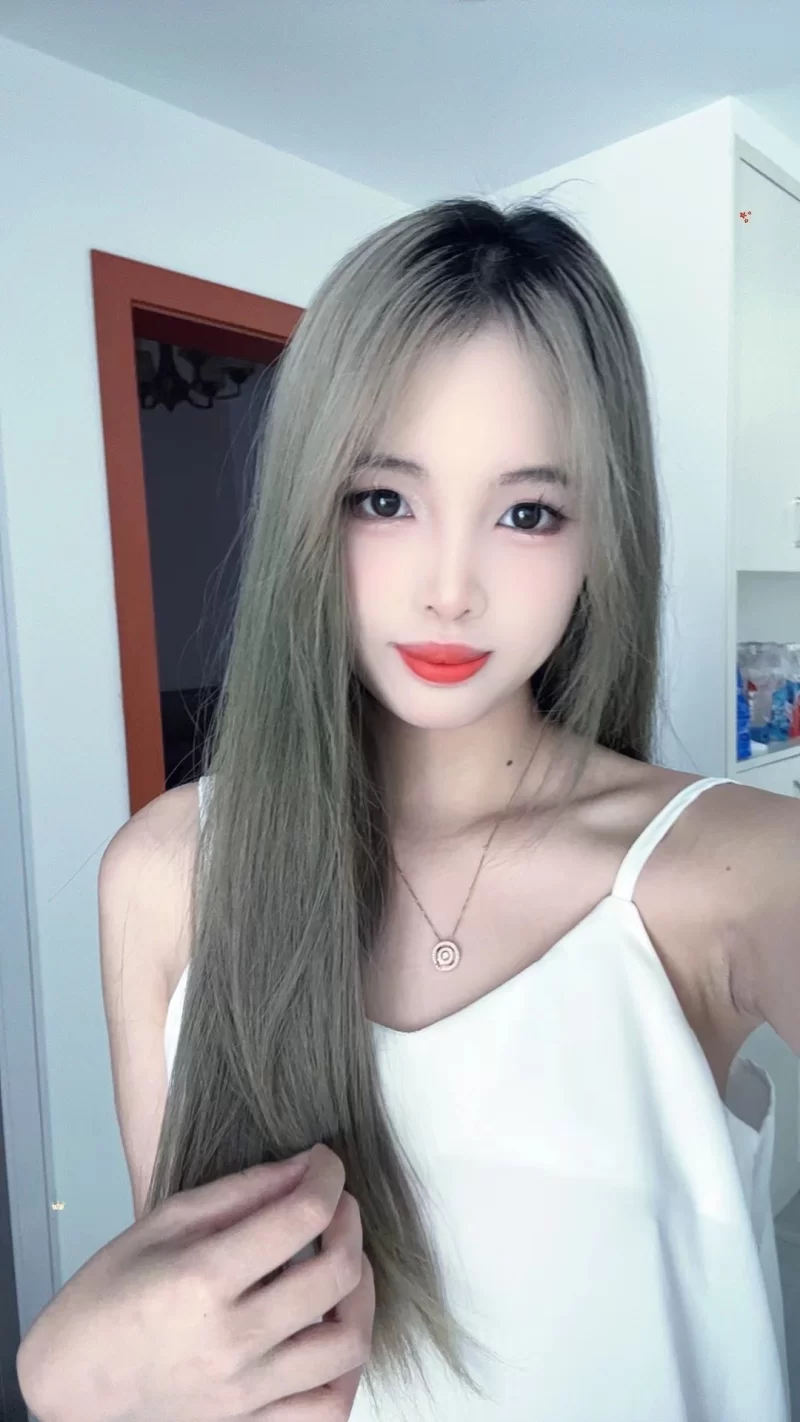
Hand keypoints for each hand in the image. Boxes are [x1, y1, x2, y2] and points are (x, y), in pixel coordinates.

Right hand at [17, 1143, 374, 1420]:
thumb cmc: (108, 1292)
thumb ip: (241, 1191)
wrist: (72, 1380)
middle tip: (336, 1205)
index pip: (300, 1217)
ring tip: (343, 1266)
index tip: (325, 1163)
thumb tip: (303, 1167)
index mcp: (204, 1279)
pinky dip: (346, 1369)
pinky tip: (334, 1331)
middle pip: (336, 1275)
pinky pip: (328, 1408)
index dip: (327, 1176)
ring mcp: (246, 1391)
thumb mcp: (165, 1220)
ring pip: (348, 1344)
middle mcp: (233, 1339)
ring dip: (362, 1294)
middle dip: (350, 1223)